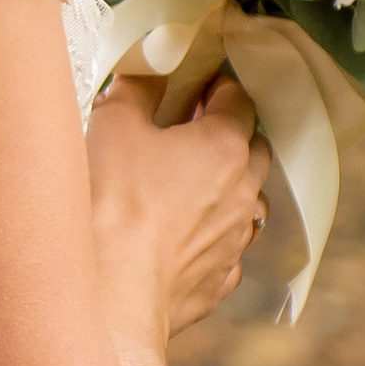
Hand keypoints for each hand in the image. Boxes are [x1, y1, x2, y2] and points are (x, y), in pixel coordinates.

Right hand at [87, 69, 272, 339]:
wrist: (110, 291)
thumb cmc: (111, 203)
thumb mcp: (113, 125)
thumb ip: (135, 90)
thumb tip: (147, 74)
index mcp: (225, 146)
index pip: (239, 101)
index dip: (218, 88)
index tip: (197, 85)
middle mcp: (243, 193)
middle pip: (254, 151)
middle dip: (230, 136)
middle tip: (191, 133)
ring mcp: (235, 242)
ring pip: (247, 204)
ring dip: (226, 190)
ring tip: (185, 188)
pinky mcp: (217, 282)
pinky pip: (227, 252)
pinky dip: (211, 240)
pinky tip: (179, 239)